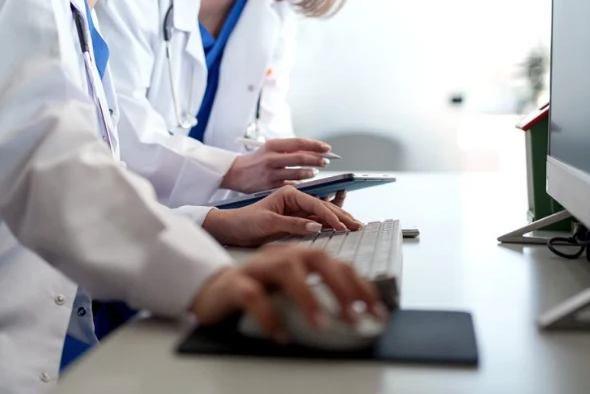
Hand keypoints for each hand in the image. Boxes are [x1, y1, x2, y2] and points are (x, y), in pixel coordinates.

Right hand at [189, 246, 384, 338]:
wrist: (212, 289)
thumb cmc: (258, 291)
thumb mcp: (291, 292)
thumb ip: (317, 295)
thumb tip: (356, 317)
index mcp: (297, 255)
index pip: (336, 263)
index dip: (359, 285)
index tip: (377, 310)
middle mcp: (280, 255)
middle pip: (316, 258)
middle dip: (341, 285)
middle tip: (357, 315)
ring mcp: (257, 267)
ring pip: (287, 270)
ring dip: (308, 296)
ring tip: (321, 323)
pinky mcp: (235, 284)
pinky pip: (253, 296)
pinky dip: (268, 315)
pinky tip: (281, 334)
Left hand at [201, 185, 362, 246]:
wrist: (233, 229)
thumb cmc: (246, 222)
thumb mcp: (269, 223)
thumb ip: (293, 224)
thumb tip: (317, 226)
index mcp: (289, 193)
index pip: (315, 204)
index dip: (330, 216)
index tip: (341, 227)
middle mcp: (295, 199)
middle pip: (323, 206)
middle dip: (341, 216)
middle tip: (357, 225)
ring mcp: (296, 210)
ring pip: (322, 214)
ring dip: (338, 220)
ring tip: (354, 225)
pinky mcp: (295, 220)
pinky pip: (316, 221)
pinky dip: (329, 225)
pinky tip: (340, 226)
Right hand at [222, 137, 331, 193]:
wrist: (235, 173)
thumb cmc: (257, 160)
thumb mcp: (270, 149)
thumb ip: (289, 150)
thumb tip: (313, 151)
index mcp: (272, 145)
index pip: (299, 143)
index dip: (315, 145)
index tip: (327, 148)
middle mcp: (271, 158)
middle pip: (301, 158)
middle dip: (317, 160)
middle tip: (326, 161)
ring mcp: (271, 173)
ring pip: (298, 174)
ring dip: (310, 173)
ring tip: (314, 172)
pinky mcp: (270, 187)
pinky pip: (291, 186)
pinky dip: (300, 184)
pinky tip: (303, 183)